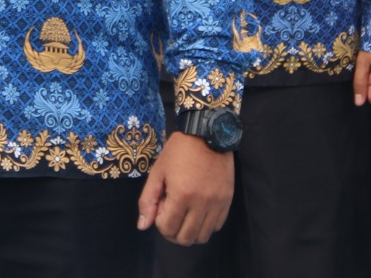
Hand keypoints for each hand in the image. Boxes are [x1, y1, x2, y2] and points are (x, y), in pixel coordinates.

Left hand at [137, 129, 233, 245]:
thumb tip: (143, 226)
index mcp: (181, 195)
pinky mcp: (227, 200)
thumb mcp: (158, 172)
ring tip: (184, 215)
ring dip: (190, 232)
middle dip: (173, 232)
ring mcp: (217, 203)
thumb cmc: (179, 151)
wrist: (207, 133)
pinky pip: (217, 226)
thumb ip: (148, 200)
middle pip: (186, 238)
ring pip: (203, 236)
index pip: (168, 228)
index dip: (160, 223)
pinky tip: (198, 211)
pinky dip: (205, 225)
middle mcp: (201, 203)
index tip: (161, 207)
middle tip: (171, 216)